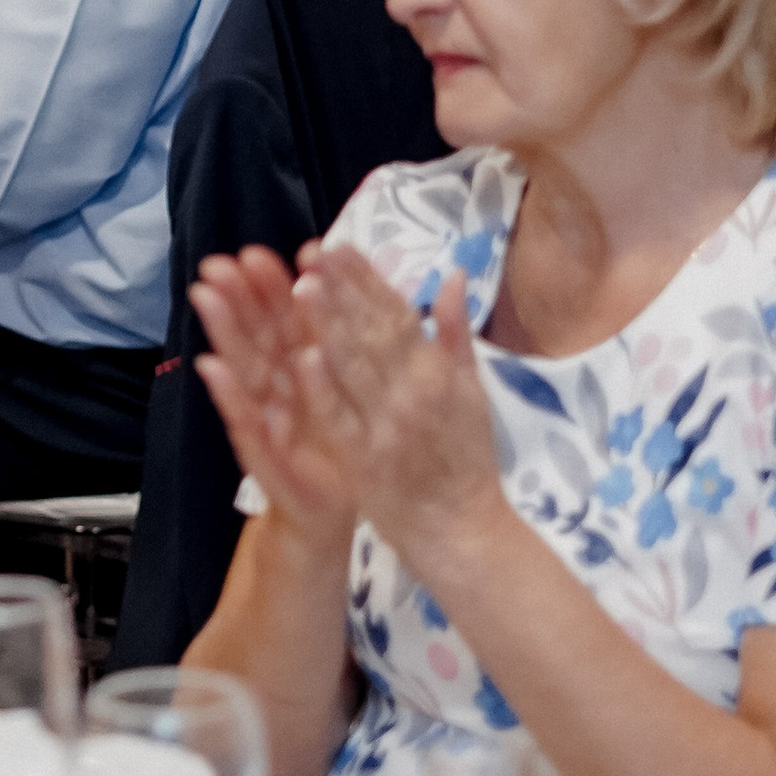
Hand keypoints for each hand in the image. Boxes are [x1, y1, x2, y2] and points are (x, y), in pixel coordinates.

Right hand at [189, 244, 360, 550]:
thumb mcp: (347, 394)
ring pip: (244, 367)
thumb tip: (337, 288)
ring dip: (222, 330)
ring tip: (203, 294)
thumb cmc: (339, 450)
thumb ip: (336, 344)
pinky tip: (208, 366)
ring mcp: (265, 420)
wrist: (329, 515)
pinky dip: (227, 395)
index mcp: (302, 371)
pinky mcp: (262, 455)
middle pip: (257, 336)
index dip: (269, 287)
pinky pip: (245, 422)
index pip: (285, 321)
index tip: (255, 252)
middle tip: (216, 262)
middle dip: (236, 298)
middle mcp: (277, 389)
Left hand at [288, 244, 504, 573]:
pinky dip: (324, 389)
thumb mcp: (473, 393)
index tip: (338, 245)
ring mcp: (387, 425)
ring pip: (355, 367)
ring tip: (301, 286)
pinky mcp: (364, 459)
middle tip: (312, 252)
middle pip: (373, 333)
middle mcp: (415, 392)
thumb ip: (456, 334)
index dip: (367, 279)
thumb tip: (452, 275)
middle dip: (342, 290)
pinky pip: (341, 420)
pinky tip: (302, 358)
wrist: (464, 531)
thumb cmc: (467, 461)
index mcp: (439, 372)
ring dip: (329, 326)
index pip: (399, 314)